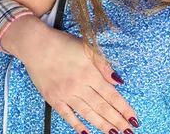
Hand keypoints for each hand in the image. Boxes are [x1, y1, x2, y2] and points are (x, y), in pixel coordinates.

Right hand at [2, 15, 138, 133]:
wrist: (36, 45)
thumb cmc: (63, 44)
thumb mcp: (87, 49)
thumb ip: (104, 66)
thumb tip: (119, 81)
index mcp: (90, 74)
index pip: (112, 95)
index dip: (124, 109)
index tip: (134, 119)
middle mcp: (79, 87)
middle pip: (102, 107)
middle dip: (117, 121)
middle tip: (129, 131)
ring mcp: (66, 94)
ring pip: (88, 113)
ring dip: (102, 125)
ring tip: (113, 133)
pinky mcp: (53, 99)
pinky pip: (67, 115)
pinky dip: (77, 125)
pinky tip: (86, 132)